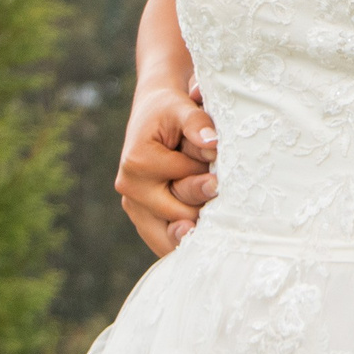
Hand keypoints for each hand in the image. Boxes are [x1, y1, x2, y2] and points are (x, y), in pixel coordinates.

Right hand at [116, 73, 217, 256]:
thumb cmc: (170, 110)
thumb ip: (198, 123)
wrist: (153, 114)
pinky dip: (185, 244)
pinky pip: (164, 242)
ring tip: (217, 227)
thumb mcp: (183, 109)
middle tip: (223, 199)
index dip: (210, 177)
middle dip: (206, 207)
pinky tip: (205, 242)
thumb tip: (213, 144)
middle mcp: (130, 189)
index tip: (220, 168)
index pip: (187, 183)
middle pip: (180, 215)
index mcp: (137, 163)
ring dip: (196, 233)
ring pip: (170, 239)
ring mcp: (133, 206)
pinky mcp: (141, 217)